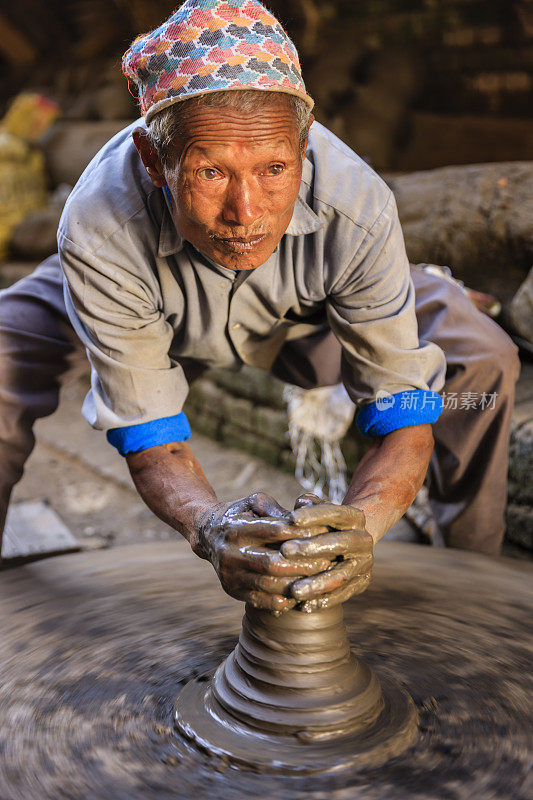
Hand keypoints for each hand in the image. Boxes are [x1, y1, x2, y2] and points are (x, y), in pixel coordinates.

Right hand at [193, 492, 330, 613]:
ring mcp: (229, 574)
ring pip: (268, 584)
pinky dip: (282, 600)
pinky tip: (301, 595)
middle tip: (327, 561)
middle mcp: (229, 552)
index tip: (324, 533)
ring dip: (296, 584)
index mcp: (236, 527)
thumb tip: (302, 519)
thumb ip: (276, 508)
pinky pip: (260, 600)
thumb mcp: (254, 502)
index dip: (301, 532)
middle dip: (303, 563)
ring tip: (319, 579)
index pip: (274, 531)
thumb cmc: (240, 515)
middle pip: (272, 562)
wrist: (208, 535)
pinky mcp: (231, 590)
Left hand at [281, 500, 372, 612]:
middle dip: (312, 548)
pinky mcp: (362, 583)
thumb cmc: (324, 523)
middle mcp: (364, 540)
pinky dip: (323, 601)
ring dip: (317, 583)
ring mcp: (365, 563)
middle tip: (285, 551)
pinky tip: (303, 606)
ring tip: (294, 591)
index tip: (291, 518)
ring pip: (342, 574)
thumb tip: (302, 502)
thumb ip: (309, 504)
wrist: (349, 543)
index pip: (337, 512)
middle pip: (340, 543)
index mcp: (356, 517)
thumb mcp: (318, 509)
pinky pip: (343, 595)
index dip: (315, 514)